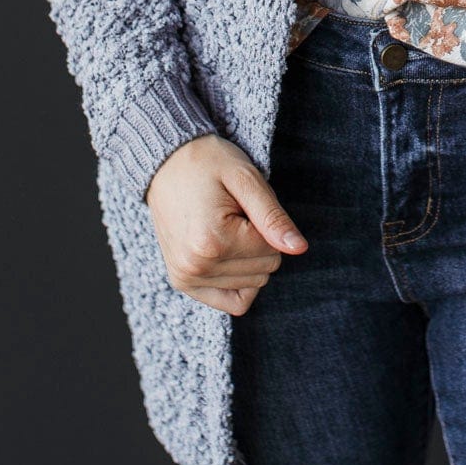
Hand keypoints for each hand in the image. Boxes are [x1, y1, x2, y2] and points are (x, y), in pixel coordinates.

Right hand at [145, 133, 308, 315]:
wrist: (165, 163)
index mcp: (212, 242)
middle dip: (259, 241)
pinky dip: (241, 281)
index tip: (241, 204)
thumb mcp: (245, 179)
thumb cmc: (208, 163)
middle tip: (233, 214)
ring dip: (248, 256)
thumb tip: (300, 249)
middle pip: (265, 269)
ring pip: (253, 283)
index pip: (273, 250)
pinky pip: (233, 302)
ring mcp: (186, 278)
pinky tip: (229, 255)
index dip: (265, 223)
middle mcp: (196, 267)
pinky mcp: (183, 282)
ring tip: (223, 226)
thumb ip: (273, 217)